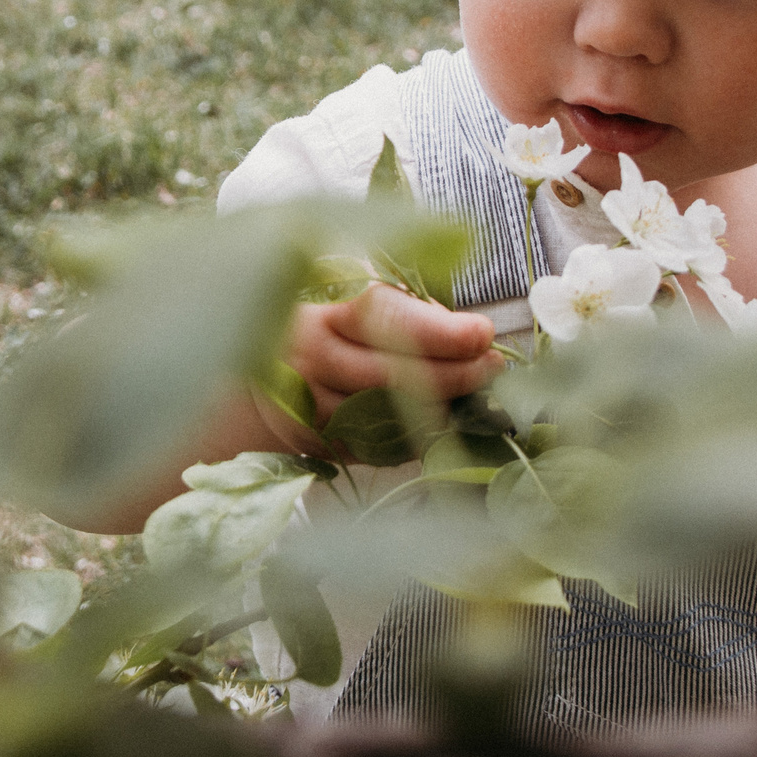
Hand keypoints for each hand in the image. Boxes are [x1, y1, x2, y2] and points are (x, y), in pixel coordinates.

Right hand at [274, 282, 496, 427]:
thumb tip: (465, 334)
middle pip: (392, 374)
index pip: (382, 318)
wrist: (263, 384)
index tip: (482, 333)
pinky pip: (384, 446)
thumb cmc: (327, 335)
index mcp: (322, 315)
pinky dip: (420, 435)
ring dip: (444, 408)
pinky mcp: (322, 446)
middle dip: (455, 373)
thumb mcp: (352, 309)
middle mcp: (310, 362)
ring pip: (391, 417)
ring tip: (477, 394)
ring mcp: (311, 410)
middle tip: (492, 367)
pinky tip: (443, 421)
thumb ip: (403, 314)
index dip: (438, 330)